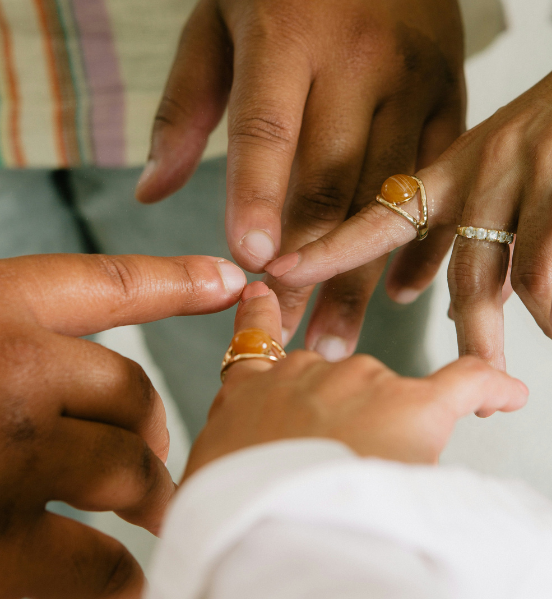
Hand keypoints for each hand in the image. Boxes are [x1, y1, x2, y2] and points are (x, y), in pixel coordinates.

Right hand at [0, 253, 244, 598]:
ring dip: (149, 501)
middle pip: (135, 398)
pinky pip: (93, 563)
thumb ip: (35, 322)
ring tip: (153, 516)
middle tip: (155, 465)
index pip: (110, 282)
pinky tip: (121, 578)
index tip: (232, 284)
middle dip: (152, 436)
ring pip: (127, 475)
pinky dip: (113, 575)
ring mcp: (1, 463)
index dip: (177, 280)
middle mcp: (6, 375)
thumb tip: (154, 302)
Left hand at [136, 0, 464, 358]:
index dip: (259, 198)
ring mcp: (414, 79)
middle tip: (294, 331)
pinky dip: (421, 238)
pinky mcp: (449, 97)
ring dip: (361, 272)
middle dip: (312, 264)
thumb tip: (153, 194)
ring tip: (338, 335)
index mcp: (290, 30)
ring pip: (387, 193)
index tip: (251, 264)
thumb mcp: (216, 21)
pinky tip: (399, 288)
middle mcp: (360, 57)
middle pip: (333, 179)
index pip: (270, 128)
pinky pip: (436, 181)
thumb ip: (182, 109)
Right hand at [184, 281, 526, 476]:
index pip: (257, 342)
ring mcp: (361, 380)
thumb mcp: (211, 470)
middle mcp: (307, 370)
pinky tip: (508, 392)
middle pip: (334, 381)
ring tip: (380, 480)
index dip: (261, 314)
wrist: (274, 523)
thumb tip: (243, 451)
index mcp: (253, 388)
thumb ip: (230, 443)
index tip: (264, 290)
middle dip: (343, 417)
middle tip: (339, 467)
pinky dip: (489, 386)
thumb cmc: (234, 507)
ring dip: (391, 429)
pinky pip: (465, 382)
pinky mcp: (415, 402)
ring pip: (389, 396)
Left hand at [264, 38, 551, 368]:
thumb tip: (407, 288)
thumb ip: (446, 227)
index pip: (379, 214)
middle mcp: (488, 162)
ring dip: (531, 322)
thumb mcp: (486, 164)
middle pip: (464, 267)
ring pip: (520, 266)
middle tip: (468, 383)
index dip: (328, 248)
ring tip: (543, 353)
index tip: (280, 275)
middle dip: (468, 335)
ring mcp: (542, 161)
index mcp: (452, 165)